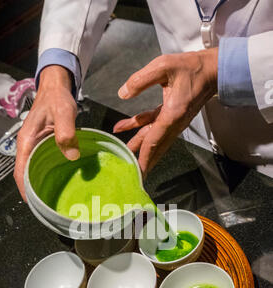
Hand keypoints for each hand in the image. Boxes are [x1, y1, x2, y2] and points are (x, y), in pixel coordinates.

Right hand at [14, 65, 79, 200]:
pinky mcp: (45, 146)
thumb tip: (72, 156)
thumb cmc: (57, 98)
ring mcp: (36, 147)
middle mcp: (29, 146)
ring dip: (43, 183)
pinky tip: (63, 181)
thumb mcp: (63, 112)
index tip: (34, 203)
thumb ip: (66, 132)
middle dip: (35, 191)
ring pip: (36, 170)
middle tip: (49, 206)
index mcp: (27, 141)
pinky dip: (50, 174)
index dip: (25, 189)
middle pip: (27, 174)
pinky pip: (45, 163)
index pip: (20, 171)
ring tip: (56, 198)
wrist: (57, 87)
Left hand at [113, 48, 217, 177]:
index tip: (139, 170)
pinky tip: (127, 125)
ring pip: (154, 137)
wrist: (213, 70)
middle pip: (155, 145)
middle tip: (132, 172)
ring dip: (139, 144)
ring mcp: (174, 121)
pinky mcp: (173, 115)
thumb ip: (141, 80)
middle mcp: (174, 122)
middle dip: (143, 159)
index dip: (144, 155)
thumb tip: (123, 93)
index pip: (154, 139)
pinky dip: (141, 127)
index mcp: (173, 113)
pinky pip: (155, 126)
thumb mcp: (164, 66)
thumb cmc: (193, 67)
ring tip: (124, 151)